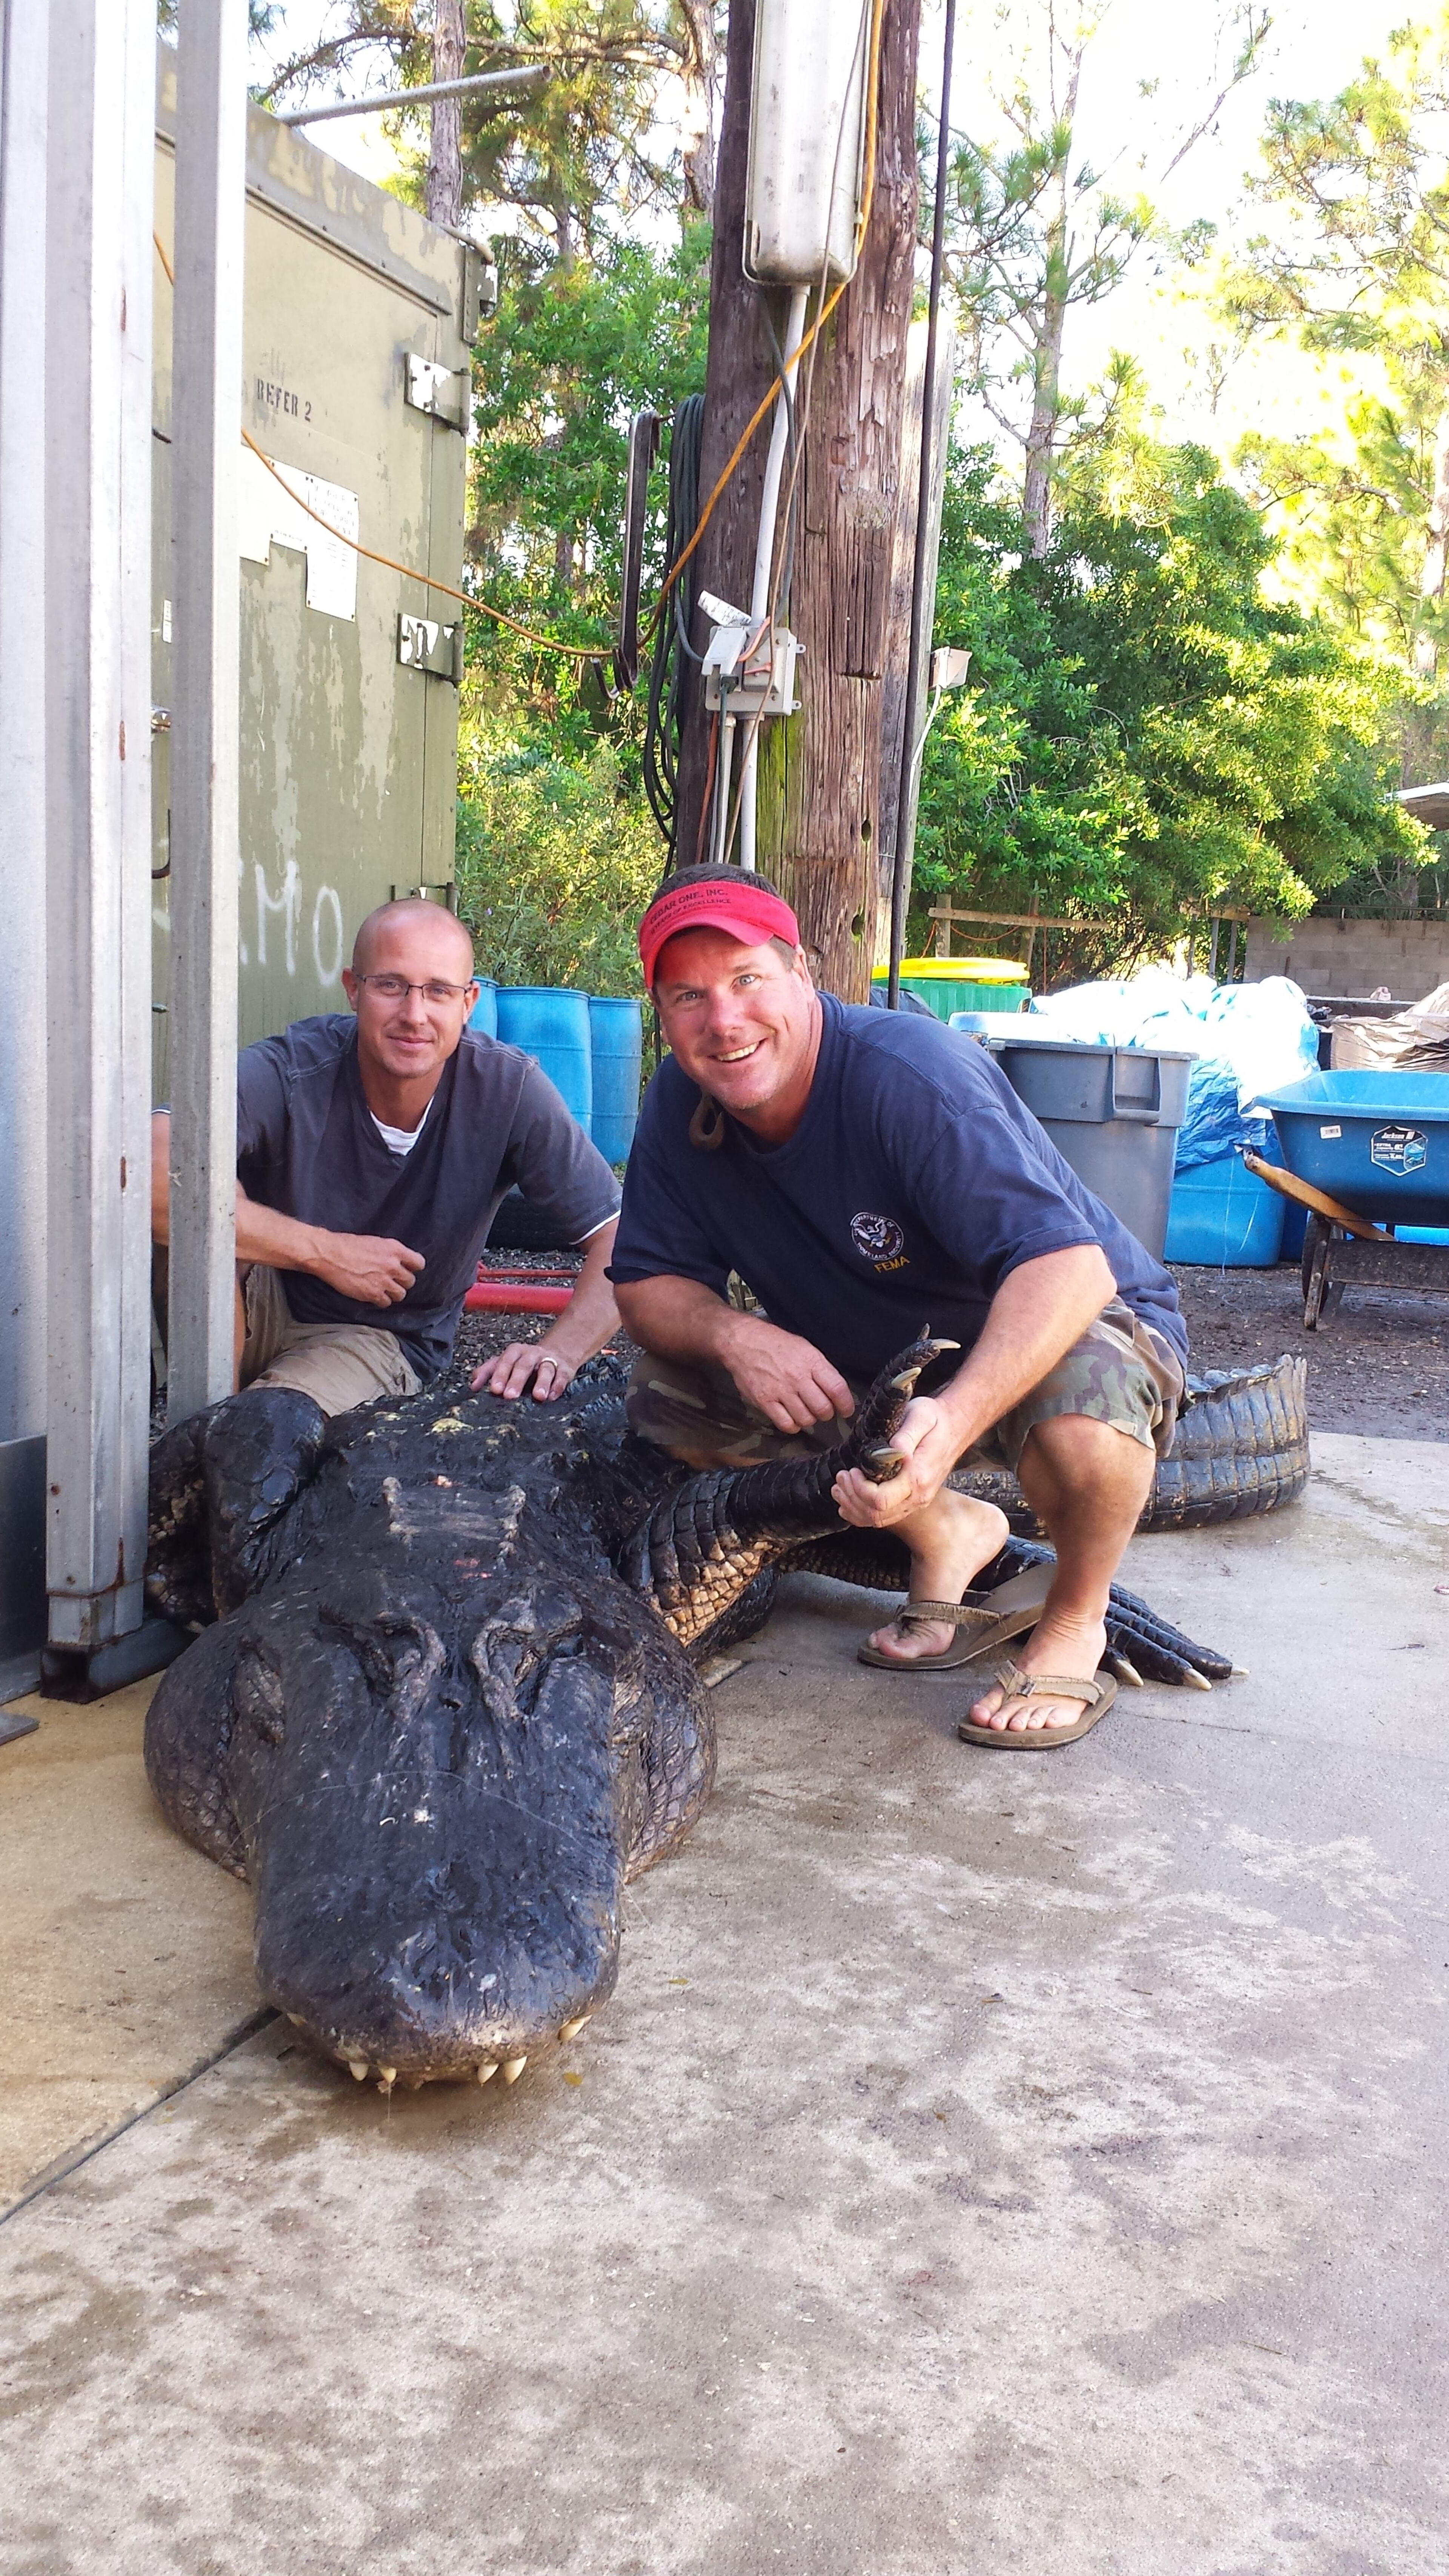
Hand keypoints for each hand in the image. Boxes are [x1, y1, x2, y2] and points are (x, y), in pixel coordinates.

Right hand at [310, 1232, 425, 1306]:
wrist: (329, 1254)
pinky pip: (386, 1303)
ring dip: (393, 1293)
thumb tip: (398, 1261)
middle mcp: (393, 1265)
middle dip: (402, 1282)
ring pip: (401, 1294)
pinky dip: (381, 1301)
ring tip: (383, 1289)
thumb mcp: (375, 1242)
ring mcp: (383, 1281)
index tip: (407, 1269)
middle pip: (410, 1281)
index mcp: (395, 1249)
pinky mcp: (372, 1294)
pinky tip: (373, 1295)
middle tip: (391, 1280)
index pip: (419, 1263)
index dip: (413, 1268)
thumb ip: (390, 1253)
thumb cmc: (348, 1245)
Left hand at [472, 1335, 582, 1401]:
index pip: (506, 1360)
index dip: (500, 1374)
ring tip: (538, 1396)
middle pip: (524, 1365)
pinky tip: (552, 1396)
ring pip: (546, 1369)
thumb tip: (473, 1385)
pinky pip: (562, 1376)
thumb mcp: (504, 1363)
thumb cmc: (524, 1363)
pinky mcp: (564, 1370)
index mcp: (515, 1352)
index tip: (495, 1389)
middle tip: (510, 1396)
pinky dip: (557, 1386)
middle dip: (517, 1380)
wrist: (555, 1353)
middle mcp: (532, 1354)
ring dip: (542, 1382)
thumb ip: (487, 1372)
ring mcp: (549, 1361)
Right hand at [719, 1316, 854, 1434]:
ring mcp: (780, 1390)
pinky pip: (786, 1424)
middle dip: (827, 1413)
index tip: (846, 1410)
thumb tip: (835, 1391)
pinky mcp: (764, 1401)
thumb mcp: (804, 1347)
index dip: (846, 1404)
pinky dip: (793, 1425)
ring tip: (805, 1412)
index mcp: (811, 1361)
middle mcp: (797, 1377)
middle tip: (823, 1410)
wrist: (742, 1342)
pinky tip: (792, 1417)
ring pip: (806, 1419)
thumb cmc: (775, 1344)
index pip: (837, 1388)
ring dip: (810, 1419)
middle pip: (823, 1408)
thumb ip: (820, 1369)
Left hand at [832, 1395, 964, 1529]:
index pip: (881, 1499)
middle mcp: (919, 1495)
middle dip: (852, 1497)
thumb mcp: (922, 1416)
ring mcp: (916, 1501)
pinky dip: (861, 1513)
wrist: (954, 1427)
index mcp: (919, 1476)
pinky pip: (883, 1518)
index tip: (852, 1471)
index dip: (859, 1489)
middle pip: (876, 1515)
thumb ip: (907, 1434)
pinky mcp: (911, 1501)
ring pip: (877, 1520)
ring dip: (853, 1506)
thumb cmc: (935, 1419)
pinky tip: (849, 1501)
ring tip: (840, 1487)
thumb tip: (895, 1451)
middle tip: (841, 1476)